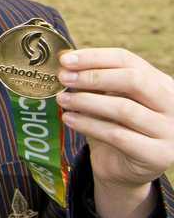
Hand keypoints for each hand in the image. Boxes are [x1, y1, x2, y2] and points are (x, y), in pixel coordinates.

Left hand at [58, 48, 173, 216]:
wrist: (123, 168)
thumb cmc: (113, 125)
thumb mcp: (107, 98)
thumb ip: (95, 80)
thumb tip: (67, 63)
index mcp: (161, 83)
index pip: (128, 60)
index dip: (95, 57)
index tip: (65, 59)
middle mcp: (172, 104)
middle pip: (134, 80)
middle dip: (93, 77)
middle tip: (64, 78)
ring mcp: (170, 131)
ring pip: (124, 109)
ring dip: (86, 102)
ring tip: (62, 100)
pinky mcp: (158, 155)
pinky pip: (118, 135)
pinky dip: (88, 125)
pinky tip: (69, 119)